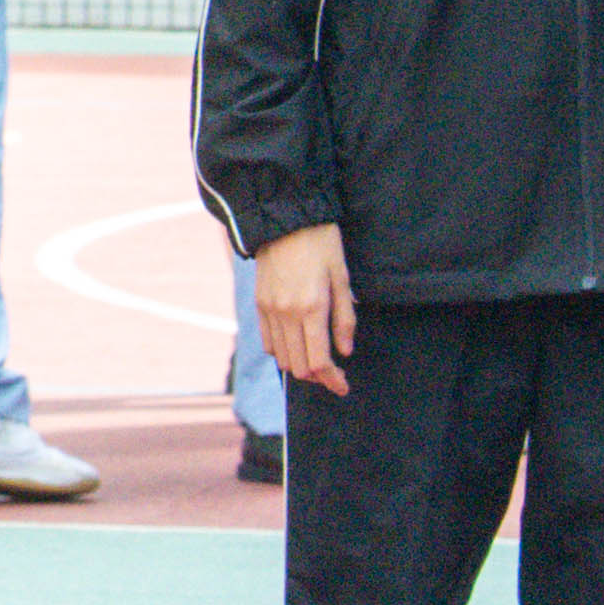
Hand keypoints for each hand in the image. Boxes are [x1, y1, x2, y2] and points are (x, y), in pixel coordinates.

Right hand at [255, 223, 355, 394]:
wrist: (284, 218)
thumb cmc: (321, 244)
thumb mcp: (342, 278)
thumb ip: (344, 318)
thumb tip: (345, 351)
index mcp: (311, 308)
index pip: (319, 361)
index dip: (332, 380)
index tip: (343, 386)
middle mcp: (286, 313)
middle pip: (298, 366)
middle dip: (317, 377)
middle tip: (334, 375)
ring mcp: (269, 310)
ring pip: (281, 357)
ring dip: (299, 365)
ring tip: (316, 359)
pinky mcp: (259, 303)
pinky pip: (267, 342)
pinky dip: (282, 351)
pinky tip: (297, 345)